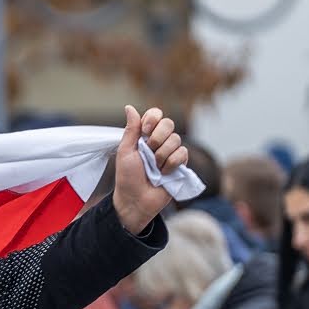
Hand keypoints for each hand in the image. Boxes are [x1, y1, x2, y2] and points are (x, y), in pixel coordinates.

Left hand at [113, 105, 188, 233]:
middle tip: (149, 152)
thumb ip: (131, 129)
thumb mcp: (125, 152)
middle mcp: (159, 141)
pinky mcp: (180, 164)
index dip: (153, 119)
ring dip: (162, 155)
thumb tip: (129, 107)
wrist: (136, 200)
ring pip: (176, 139)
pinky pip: (183, 153)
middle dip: (158, 138)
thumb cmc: (127, 178)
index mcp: (144, 136)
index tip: (146, 130)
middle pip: (169, 124)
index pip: (156, 115)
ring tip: (154, 168)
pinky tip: (164, 173)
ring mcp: (170, 152)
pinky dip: (171, 164)